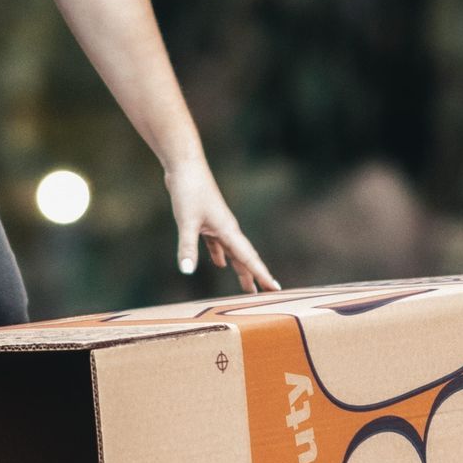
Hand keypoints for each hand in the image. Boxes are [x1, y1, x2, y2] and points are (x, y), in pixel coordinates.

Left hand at [165, 160, 279, 294]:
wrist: (185, 165)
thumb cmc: (189, 191)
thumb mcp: (186, 222)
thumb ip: (187, 248)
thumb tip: (186, 271)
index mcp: (228, 230)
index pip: (249, 258)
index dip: (262, 275)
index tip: (276, 290)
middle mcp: (227, 228)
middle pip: (245, 258)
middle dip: (254, 276)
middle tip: (265, 296)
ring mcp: (217, 224)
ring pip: (233, 252)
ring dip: (240, 269)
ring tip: (246, 286)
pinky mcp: (206, 221)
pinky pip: (217, 244)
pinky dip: (219, 255)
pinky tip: (220, 264)